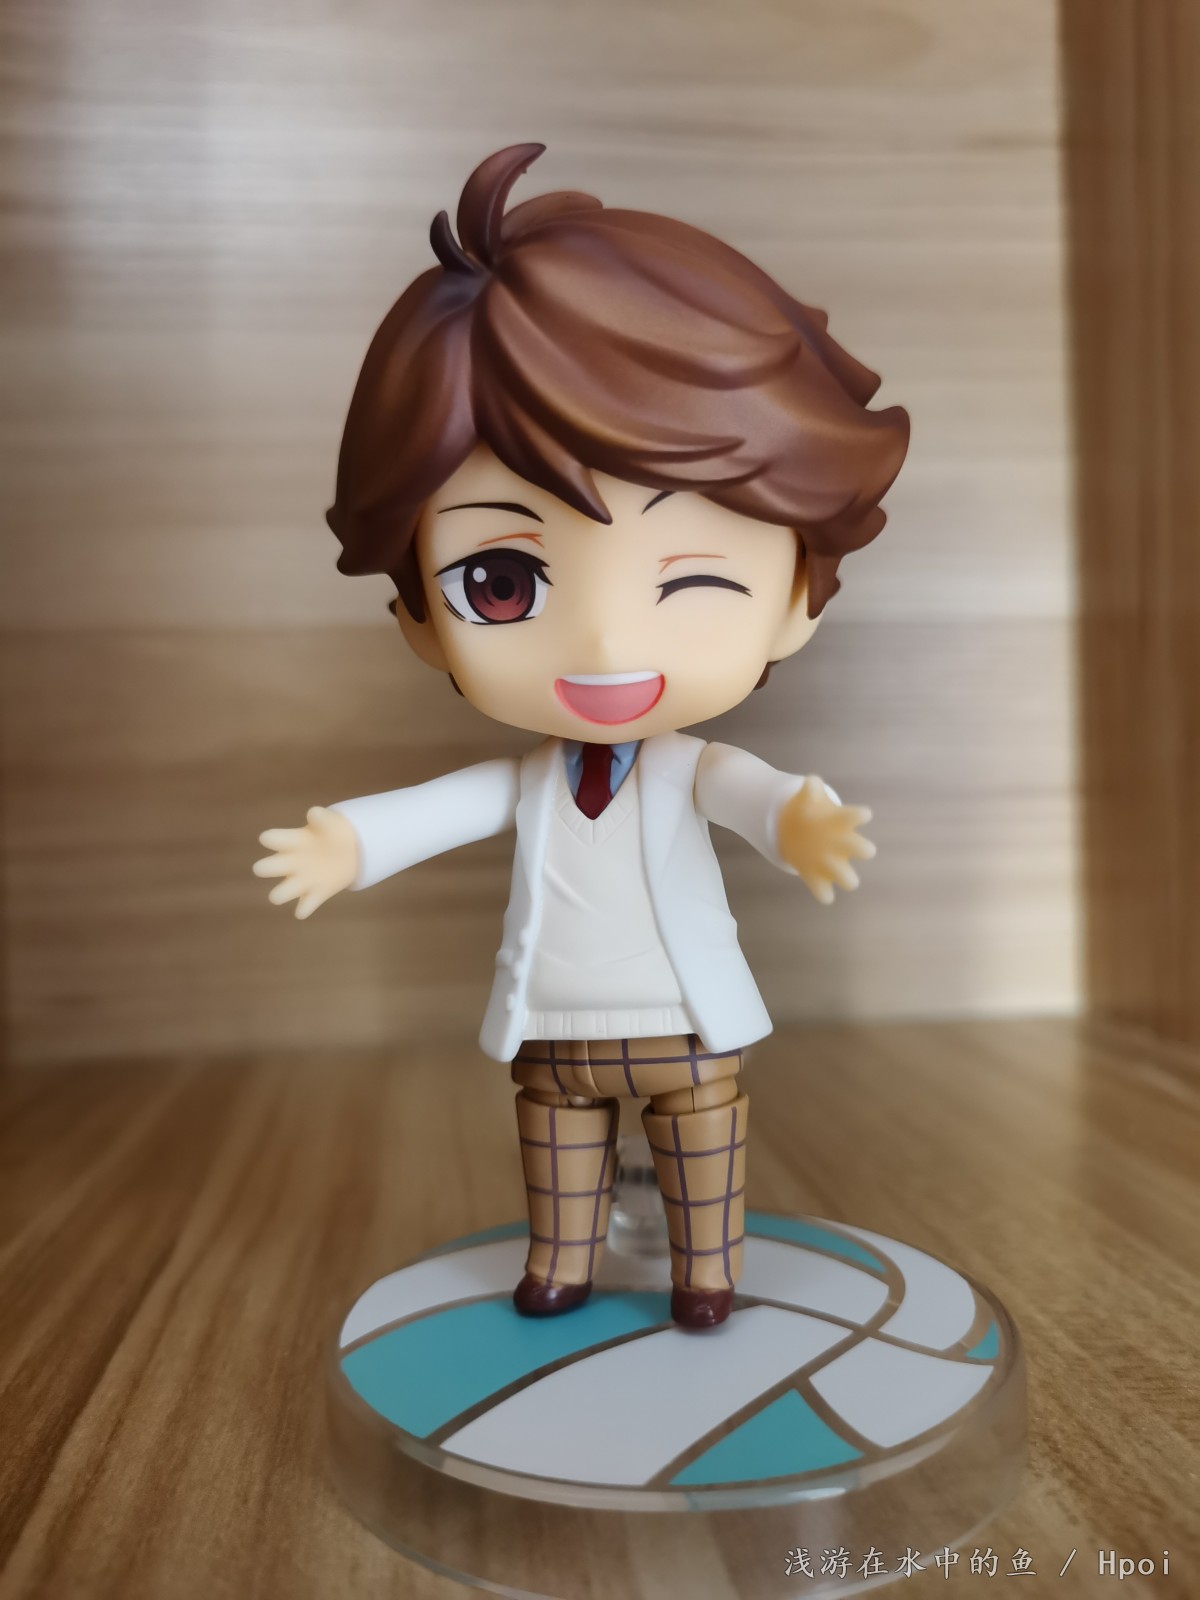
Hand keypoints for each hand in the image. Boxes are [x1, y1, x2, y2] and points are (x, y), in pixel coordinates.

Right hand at [253, 806, 359, 918]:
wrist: (351, 850)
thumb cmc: (333, 832)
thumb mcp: (331, 822)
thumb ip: (322, 817)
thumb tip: (312, 813)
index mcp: (290, 842)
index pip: (271, 839)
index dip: (269, 839)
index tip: (272, 839)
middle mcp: (289, 863)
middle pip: (265, 869)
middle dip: (267, 868)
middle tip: (284, 864)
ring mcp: (300, 881)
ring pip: (279, 895)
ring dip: (283, 893)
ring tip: (299, 886)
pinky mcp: (315, 894)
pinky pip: (303, 908)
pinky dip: (305, 908)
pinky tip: (315, 896)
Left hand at [777, 778, 874, 904]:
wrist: (799, 833)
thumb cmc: (812, 813)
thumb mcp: (808, 798)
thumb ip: (810, 789)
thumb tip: (812, 782)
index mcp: (842, 822)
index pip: (854, 817)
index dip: (860, 816)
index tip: (865, 814)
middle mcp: (845, 845)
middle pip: (862, 849)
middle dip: (863, 849)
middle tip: (865, 849)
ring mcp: (833, 863)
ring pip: (847, 878)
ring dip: (846, 877)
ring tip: (847, 879)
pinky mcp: (817, 876)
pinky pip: (823, 891)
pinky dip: (823, 892)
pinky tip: (821, 892)